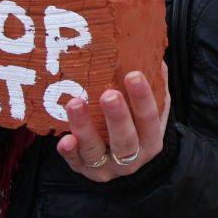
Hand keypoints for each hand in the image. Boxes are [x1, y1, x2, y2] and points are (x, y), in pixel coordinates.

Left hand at [56, 65, 170, 182]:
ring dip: (85, 129)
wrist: (129, 162)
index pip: (150, 118)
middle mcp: (133, 158)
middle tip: (108, 94)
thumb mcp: (153, 107)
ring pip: (96, 152)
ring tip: (75, 103)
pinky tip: (63, 140)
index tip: (133, 75)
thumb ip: (154, 82)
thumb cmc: (139, 126)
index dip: (142, 98)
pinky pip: (76, 164)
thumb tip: (149, 46)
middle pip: (125, 141)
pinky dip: (69, 153)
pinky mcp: (86, 172)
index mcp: (152, 140)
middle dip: (117, 117)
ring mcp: (108, 168)